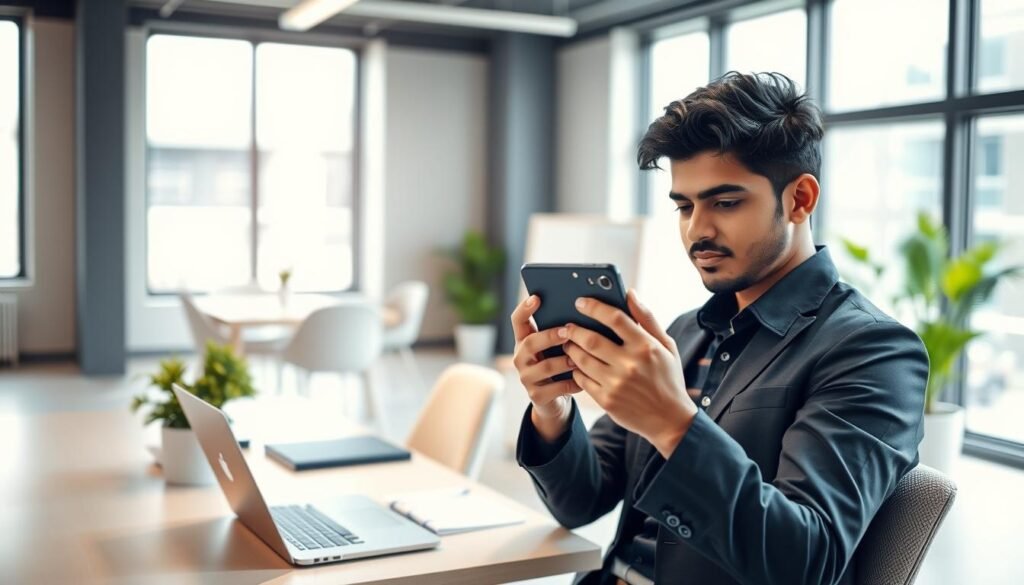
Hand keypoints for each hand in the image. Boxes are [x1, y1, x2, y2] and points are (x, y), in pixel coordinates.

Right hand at [510, 295, 582, 441]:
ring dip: (566, 361)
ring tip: (581, 358)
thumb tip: (587, 308)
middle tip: (567, 332)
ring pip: (546, 367)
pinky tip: (584, 379)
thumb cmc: (560, 364)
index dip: (525, 308)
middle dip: (549, 336)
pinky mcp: (536, 396)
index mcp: (524, 340)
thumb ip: (562, 330)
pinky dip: (573, 383)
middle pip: (530, 342)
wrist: (553, 398)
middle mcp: (521, 357)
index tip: (537, 297)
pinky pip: (556, 388)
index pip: (517, 320)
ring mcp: (527, 377)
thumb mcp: (557, 346)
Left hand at [561, 289, 697, 457]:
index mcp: (646, 347)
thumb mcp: (666, 346)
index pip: (615, 318)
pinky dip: (576, 369)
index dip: (594, 307)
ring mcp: (617, 384)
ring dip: (571, 348)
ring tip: (568, 343)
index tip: (580, 302)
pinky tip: (576, 364)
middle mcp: (630, 364)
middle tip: (566, 326)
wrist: (670, 420)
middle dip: (574, 330)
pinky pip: (582, 379)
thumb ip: (646, 318)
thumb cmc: (668, 378)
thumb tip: (629, 293)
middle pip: (591, 339)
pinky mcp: (607, 401)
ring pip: (582, 359)